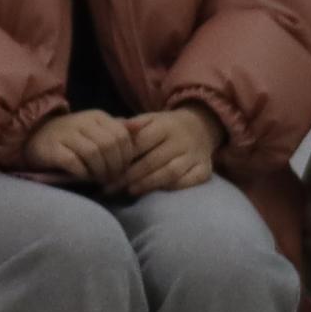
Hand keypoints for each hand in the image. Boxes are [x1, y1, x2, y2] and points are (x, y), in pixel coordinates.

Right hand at [23, 107, 137, 186]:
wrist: (35, 136)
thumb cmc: (72, 137)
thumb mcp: (97, 129)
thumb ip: (119, 129)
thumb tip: (143, 126)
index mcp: (98, 116)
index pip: (122, 136)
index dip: (126, 156)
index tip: (123, 170)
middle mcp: (83, 121)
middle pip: (109, 145)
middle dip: (114, 166)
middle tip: (112, 179)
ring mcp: (66, 133)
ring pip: (93, 153)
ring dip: (100, 171)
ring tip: (100, 180)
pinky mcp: (52, 148)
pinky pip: (74, 162)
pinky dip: (83, 173)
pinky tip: (84, 177)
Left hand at [109, 107, 223, 196]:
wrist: (201, 126)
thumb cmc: (166, 127)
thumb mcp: (150, 120)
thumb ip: (131, 125)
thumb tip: (114, 125)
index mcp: (165, 125)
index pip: (140, 143)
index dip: (122, 158)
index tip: (106, 170)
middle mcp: (181, 140)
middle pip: (153, 160)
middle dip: (130, 176)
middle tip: (112, 187)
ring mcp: (195, 155)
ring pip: (170, 172)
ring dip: (148, 183)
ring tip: (131, 191)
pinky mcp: (205, 168)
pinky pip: (190, 181)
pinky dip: (173, 187)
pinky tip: (158, 192)